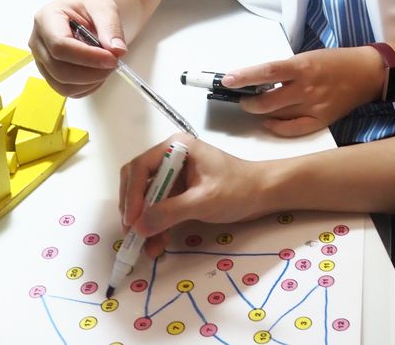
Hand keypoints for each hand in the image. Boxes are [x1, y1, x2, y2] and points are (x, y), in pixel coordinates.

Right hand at [28, 0, 127, 96]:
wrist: (84, 13)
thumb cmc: (90, 7)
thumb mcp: (104, 7)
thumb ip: (111, 27)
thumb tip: (117, 51)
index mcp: (46, 19)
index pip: (60, 45)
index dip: (88, 57)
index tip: (112, 58)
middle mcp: (38, 42)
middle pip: (59, 69)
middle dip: (91, 73)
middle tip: (114, 63)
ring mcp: (41, 61)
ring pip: (62, 85)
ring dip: (91, 82)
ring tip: (107, 66)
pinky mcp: (50, 74)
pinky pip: (67, 91)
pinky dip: (88, 87)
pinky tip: (98, 73)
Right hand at [119, 135, 264, 257]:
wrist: (263, 194)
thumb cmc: (237, 189)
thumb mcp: (204, 200)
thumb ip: (171, 212)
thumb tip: (139, 227)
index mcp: (176, 147)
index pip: (140, 167)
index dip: (132, 195)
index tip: (132, 221)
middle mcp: (171, 157)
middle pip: (138, 182)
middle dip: (134, 210)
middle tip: (133, 234)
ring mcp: (175, 174)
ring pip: (147, 198)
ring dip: (144, 222)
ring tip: (146, 247)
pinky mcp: (180, 191)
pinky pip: (159, 208)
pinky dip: (156, 225)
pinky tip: (157, 245)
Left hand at [222, 46, 384, 136]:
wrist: (366, 72)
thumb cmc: (335, 61)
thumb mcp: (308, 57)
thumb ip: (286, 70)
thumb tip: (260, 81)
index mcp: (302, 66)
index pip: (266, 72)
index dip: (245, 77)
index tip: (228, 80)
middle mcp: (307, 87)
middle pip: (268, 101)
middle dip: (248, 102)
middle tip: (242, 99)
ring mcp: (314, 106)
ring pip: (278, 116)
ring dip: (261, 113)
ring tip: (256, 107)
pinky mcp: (322, 119)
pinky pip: (294, 129)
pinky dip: (278, 127)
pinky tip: (270, 123)